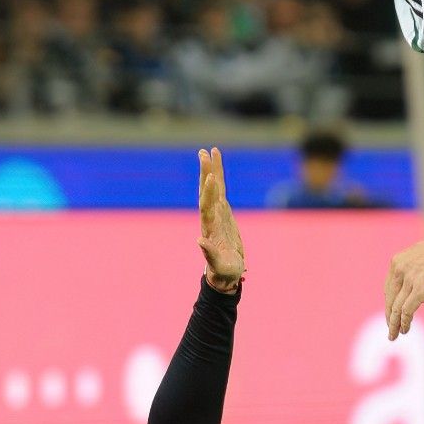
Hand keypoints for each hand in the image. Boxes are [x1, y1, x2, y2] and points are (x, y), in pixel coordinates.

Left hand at [197, 147, 244, 291]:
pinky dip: (219, 178)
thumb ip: (209, 254)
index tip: (211, 178)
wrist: (224, 273)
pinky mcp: (223, 213)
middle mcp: (211, 217)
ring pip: (213, 188)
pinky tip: (217, 169)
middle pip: (207, 191)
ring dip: (211, 170)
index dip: (209, 192)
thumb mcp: (219, 265)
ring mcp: (216, 213)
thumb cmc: (223, 271)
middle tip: (203, 153)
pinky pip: (221, 191)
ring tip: (210, 151)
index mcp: (210, 228)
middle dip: (206, 172)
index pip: (208, 206)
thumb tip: (199, 241)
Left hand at [385, 232, 423, 340]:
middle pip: (389, 300)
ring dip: (394, 324)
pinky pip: (407, 310)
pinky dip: (404, 322)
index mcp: (396, 263)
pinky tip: (405, 329)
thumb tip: (416, 283)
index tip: (391, 313)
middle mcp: (399, 272)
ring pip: (396, 308)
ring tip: (394, 335)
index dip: (389, 303)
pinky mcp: (419, 290)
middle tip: (390, 329)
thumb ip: (413, 270)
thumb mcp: (420, 256)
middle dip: (389, 316)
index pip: (388, 288)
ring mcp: (408, 281)